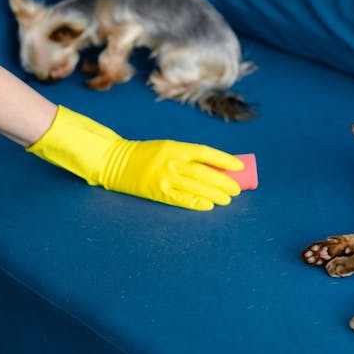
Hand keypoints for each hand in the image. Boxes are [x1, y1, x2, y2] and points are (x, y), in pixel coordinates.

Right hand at [27, 106, 243, 209]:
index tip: (240, 167)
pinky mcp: (157, 192)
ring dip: (215, 194)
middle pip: (205, 173)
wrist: (114, 161)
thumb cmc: (145, 154)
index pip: (207, 153)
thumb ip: (189, 156)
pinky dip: (196, 203)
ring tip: (227, 199)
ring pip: (196, 187)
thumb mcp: (167, 148)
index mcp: (176, 147)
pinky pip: (181, 199)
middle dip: (224, 182)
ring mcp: (164, 178)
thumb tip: (216, 167)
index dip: (225, 160)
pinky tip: (208, 205)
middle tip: (237, 189)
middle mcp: (171, 162)